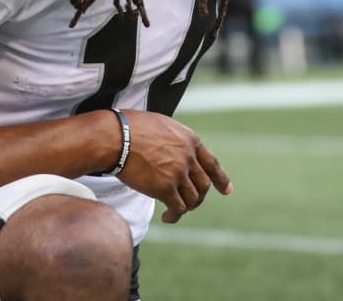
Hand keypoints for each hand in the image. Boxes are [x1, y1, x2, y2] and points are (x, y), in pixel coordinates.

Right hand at [114, 110, 231, 223]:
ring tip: (175, 212)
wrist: (116, 137)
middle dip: (199, 197)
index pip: (212, 163)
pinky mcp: (164, 188)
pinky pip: (178, 208)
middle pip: (204, 185)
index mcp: (190, 140)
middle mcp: (188, 157)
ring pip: (193, 199)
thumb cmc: (131, 128)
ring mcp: (178, 173)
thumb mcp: (162, 125)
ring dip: (186, 208)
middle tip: (191, 204)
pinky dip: (174, 216)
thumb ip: (174, 140)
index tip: (226, 190)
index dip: (221, 179)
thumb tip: (173, 150)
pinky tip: (167, 218)